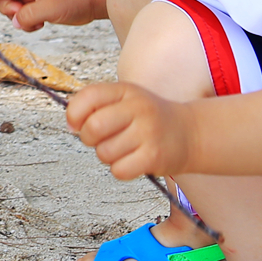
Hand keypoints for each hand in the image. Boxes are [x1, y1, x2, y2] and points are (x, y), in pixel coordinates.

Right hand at [0, 0, 101, 30]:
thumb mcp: (51, 8)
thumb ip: (29, 15)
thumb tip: (15, 22)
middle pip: (5, 2)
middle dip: (13, 14)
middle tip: (32, 17)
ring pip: (13, 12)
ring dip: (22, 21)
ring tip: (41, 21)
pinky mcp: (38, 6)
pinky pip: (23, 17)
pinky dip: (29, 23)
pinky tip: (43, 22)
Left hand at [67, 82, 193, 179]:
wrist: (190, 133)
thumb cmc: (150, 118)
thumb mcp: (126, 100)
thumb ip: (96, 106)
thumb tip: (71, 125)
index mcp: (125, 90)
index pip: (88, 96)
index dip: (74, 114)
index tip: (76, 124)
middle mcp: (137, 108)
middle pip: (93, 127)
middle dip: (89, 138)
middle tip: (101, 139)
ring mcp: (147, 132)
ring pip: (104, 152)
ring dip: (108, 156)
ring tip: (124, 149)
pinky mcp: (154, 156)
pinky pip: (119, 170)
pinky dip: (121, 169)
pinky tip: (133, 160)